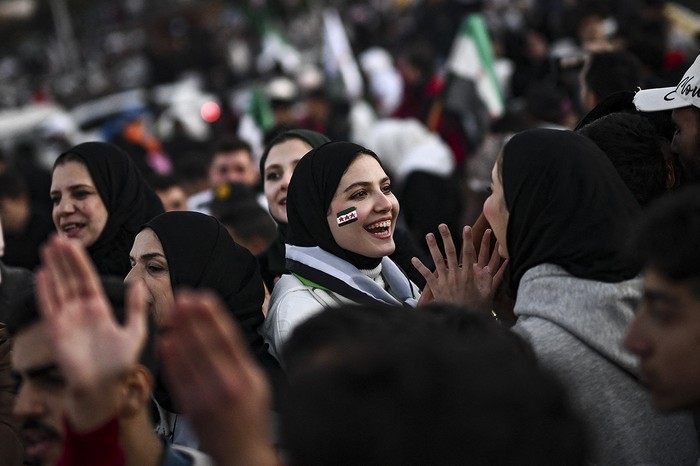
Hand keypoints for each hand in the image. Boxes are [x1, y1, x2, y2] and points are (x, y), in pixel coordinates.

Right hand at [36, 235, 147, 429]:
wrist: (105, 389)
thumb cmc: (120, 364)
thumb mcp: (135, 332)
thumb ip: (136, 308)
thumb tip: (140, 283)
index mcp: (99, 308)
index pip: (87, 279)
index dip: (79, 261)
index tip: (73, 243)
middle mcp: (81, 311)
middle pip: (70, 279)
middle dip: (63, 259)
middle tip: (56, 236)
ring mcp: (67, 320)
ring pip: (58, 288)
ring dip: (52, 268)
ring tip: (47, 247)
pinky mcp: (56, 332)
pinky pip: (50, 307)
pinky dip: (46, 291)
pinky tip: (42, 273)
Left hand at [158, 290, 277, 465]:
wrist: (242, 454)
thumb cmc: (251, 419)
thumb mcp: (258, 385)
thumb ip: (241, 360)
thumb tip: (222, 331)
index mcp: (248, 376)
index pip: (228, 338)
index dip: (213, 316)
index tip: (203, 297)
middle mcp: (228, 385)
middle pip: (207, 344)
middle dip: (192, 318)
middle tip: (181, 297)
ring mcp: (208, 397)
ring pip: (190, 358)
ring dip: (179, 332)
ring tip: (170, 312)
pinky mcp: (192, 409)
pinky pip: (178, 379)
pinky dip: (170, 358)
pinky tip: (165, 341)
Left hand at [412, 224, 506, 311]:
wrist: (460, 321)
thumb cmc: (476, 308)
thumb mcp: (487, 294)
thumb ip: (491, 279)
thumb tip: (496, 266)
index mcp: (469, 276)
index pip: (469, 254)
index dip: (468, 240)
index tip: (466, 228)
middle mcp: (456, 276)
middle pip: (451, 253)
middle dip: (447, 238)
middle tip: (442, 225)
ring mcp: (445, 281)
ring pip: (437, 261)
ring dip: (433, 247)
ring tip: (429, 235)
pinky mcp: (436, 288)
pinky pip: (427, 276)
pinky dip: (420, 267)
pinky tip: (413, 259)